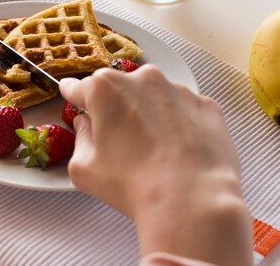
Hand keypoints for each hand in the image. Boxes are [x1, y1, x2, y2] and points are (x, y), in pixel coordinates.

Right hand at [59, 66, 252, 265]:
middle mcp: (142, 79)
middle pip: (119, 89)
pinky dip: (177, 124)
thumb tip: (86, 125)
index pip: (79, 87)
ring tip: (153, 151)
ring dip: (148, 114)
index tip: (74, 101)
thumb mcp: (84, 168)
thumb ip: (79, 138)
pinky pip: (183, 109)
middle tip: (118, 140)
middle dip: (115, 108)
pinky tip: (177, 151)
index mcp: (105, 88)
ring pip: (153, 97)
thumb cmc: (132, 184)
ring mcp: (177, 90)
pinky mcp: (205, 105)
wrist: (192, 201)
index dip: (75, 97)